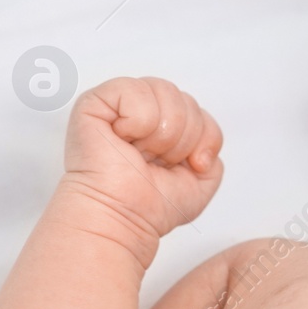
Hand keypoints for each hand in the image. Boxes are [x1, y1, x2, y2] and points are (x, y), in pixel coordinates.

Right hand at [61, 77, 224, 258]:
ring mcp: (119, 105)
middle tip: (157, 161)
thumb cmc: (150, 205)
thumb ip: (212, 147)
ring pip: (166, 92)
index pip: (200, 110)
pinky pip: (135, 91)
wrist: (122, 217)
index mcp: (165, 125)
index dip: (202, 139)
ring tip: (140, 153)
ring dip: (161, 133)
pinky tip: (124, 140)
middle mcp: (143, 111)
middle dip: (182, 139)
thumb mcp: (204, 179)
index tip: (184, 165)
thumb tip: (202, 137)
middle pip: (186, 99)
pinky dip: (139, 122)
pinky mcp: (95, 103)